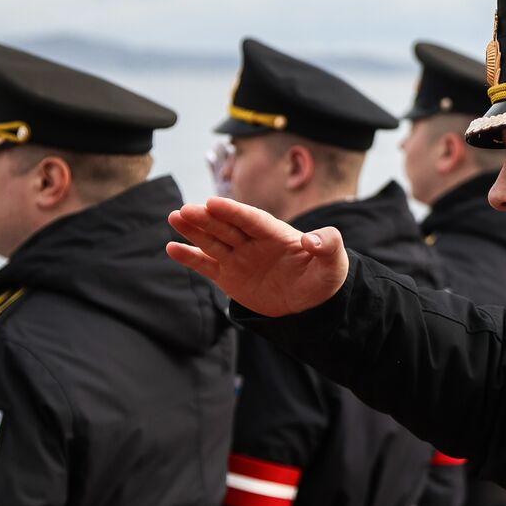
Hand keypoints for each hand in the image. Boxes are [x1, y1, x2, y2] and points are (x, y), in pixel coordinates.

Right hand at [167, 197, 348, 317]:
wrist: (314, 303)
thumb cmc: (325, 276)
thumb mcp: (333, 261)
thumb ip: (328, 244)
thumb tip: (313, 239)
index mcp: (276, 233)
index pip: (252, 219)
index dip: (234, 211)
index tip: (214, 202)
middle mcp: (254, 242)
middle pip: (227, 226)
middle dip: (207, 218)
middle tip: (185, 210)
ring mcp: (240, 258)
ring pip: (213, 241)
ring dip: (193, 231)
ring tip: (174, 217)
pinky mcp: (230, 276)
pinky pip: (207, 265)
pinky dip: (190, 257)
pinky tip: (172, 248)